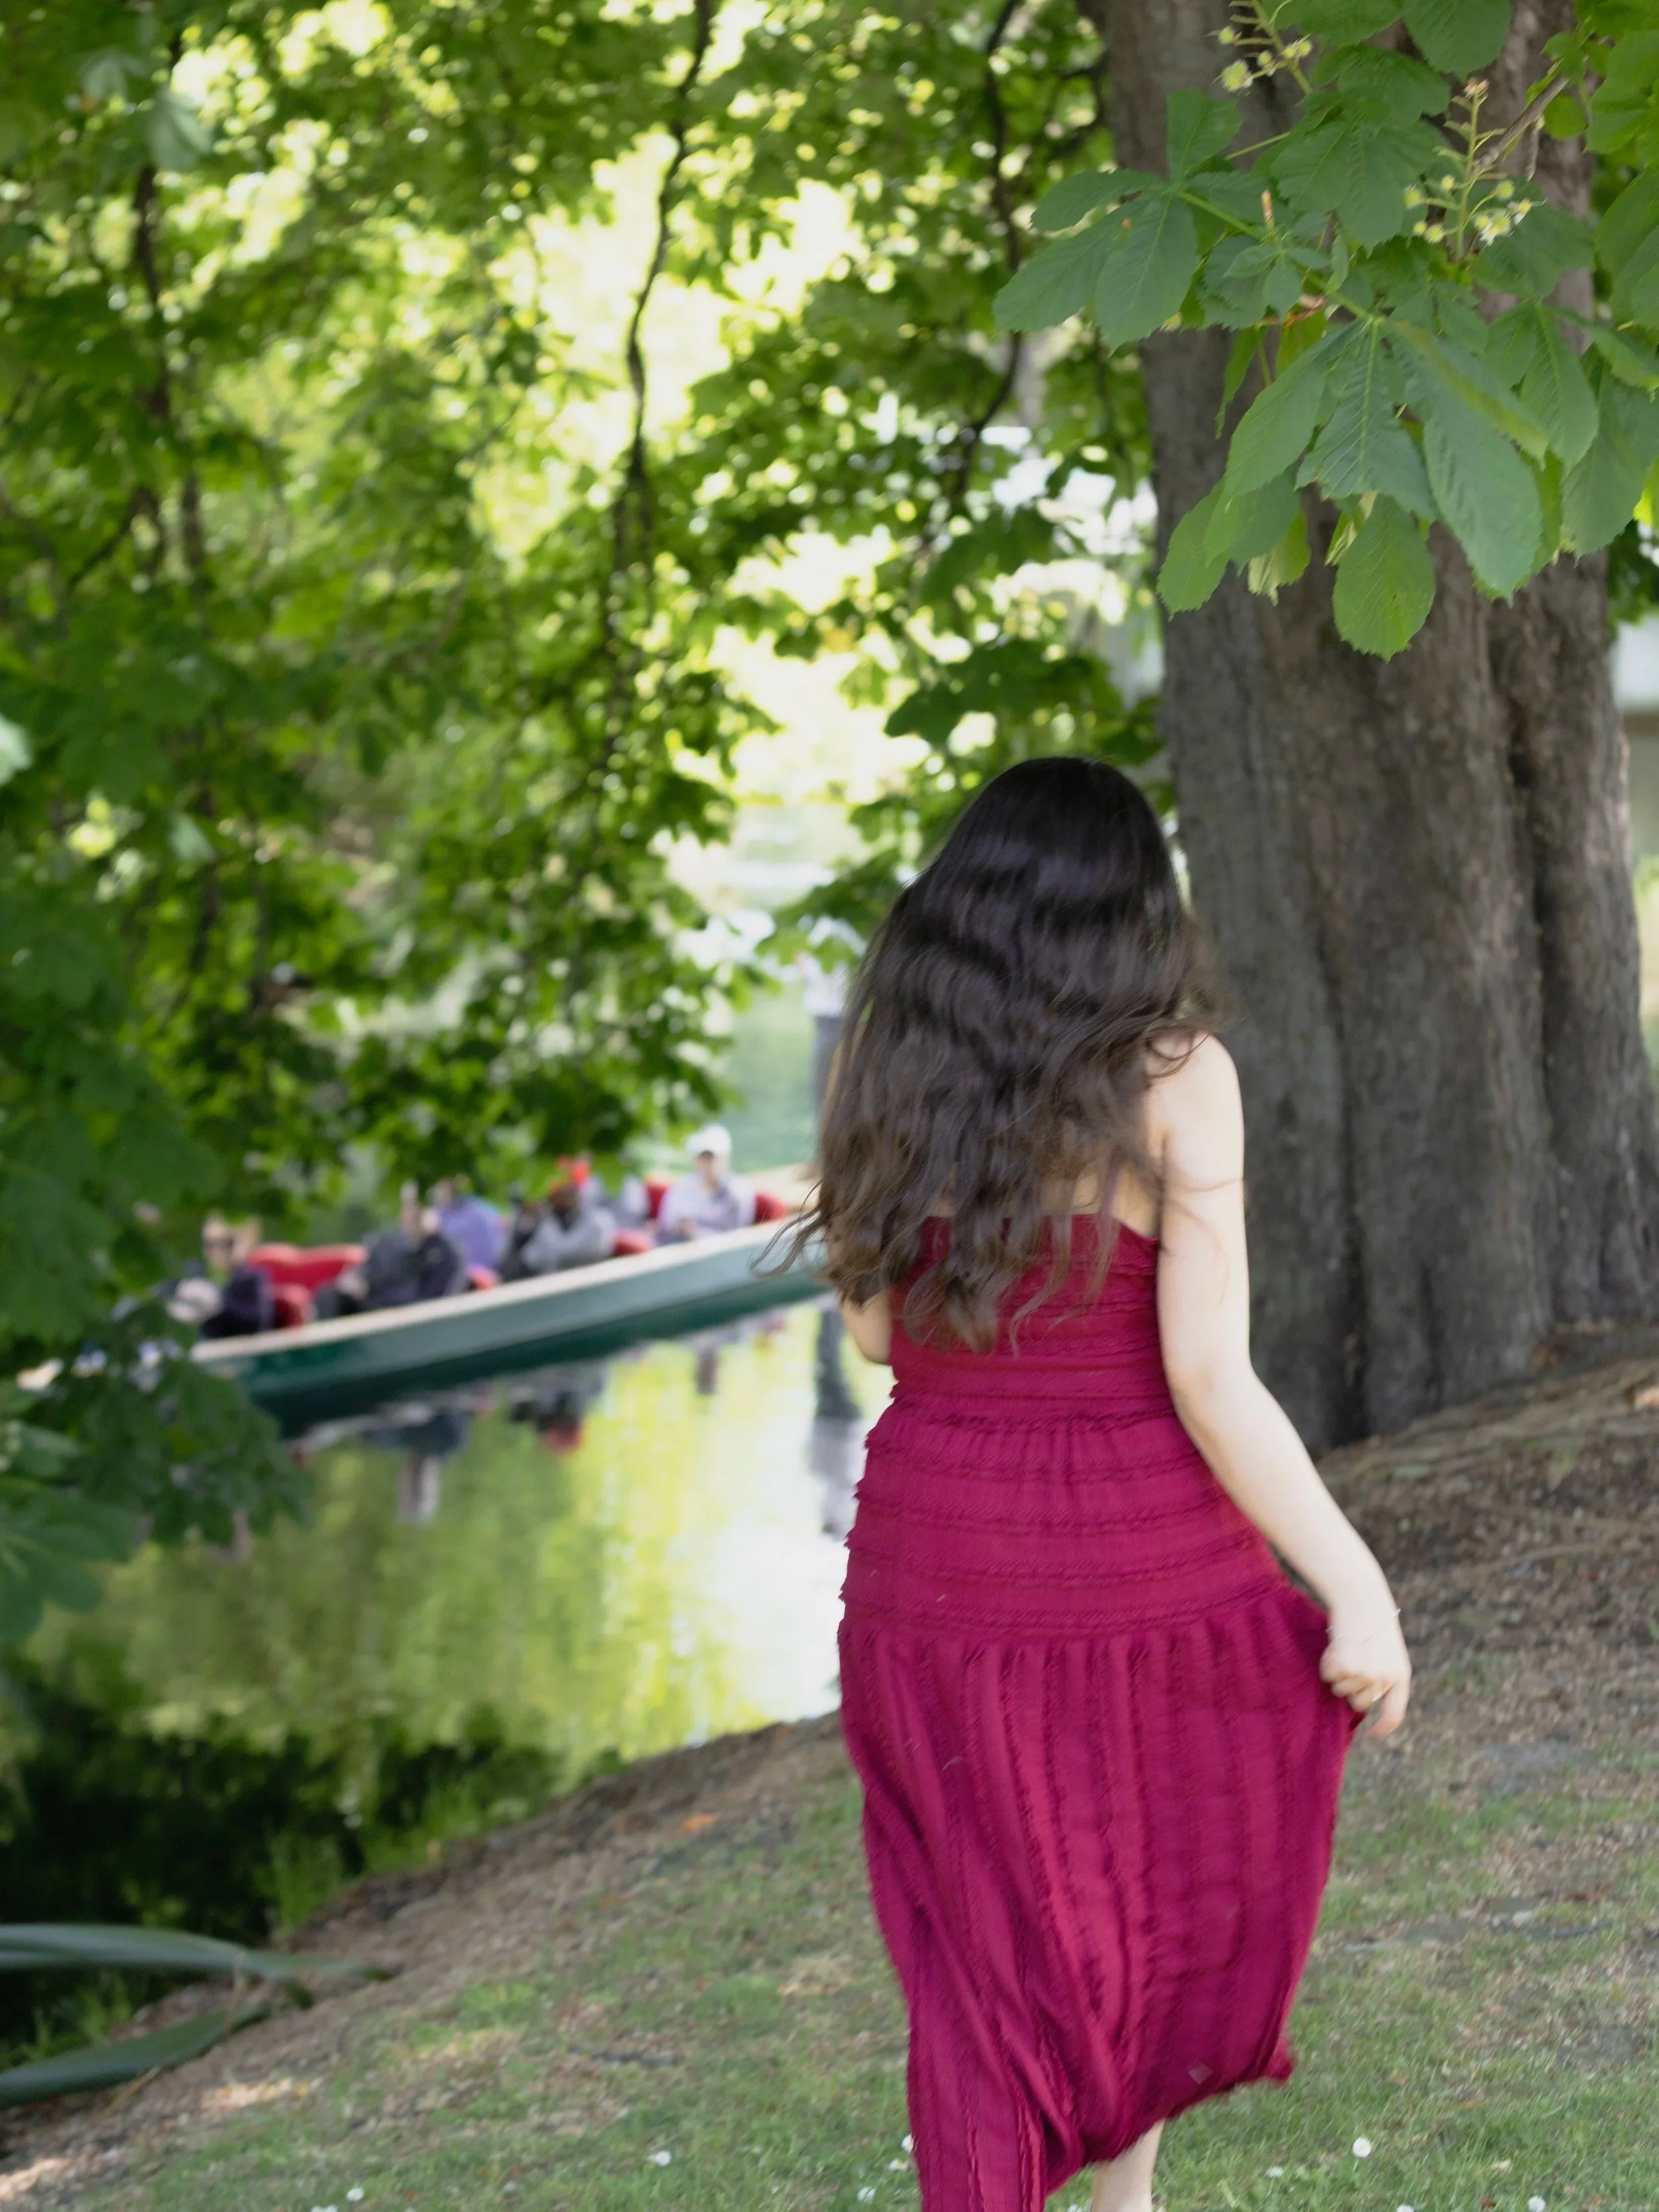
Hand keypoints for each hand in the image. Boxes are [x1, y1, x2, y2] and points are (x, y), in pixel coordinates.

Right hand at [1321, 1599, 1411, 1737]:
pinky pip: (1329, 1675)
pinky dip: (1327, 1662)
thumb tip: (1362, 1703)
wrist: (1361, 1596)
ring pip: (1340, 1689)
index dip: (1383, 1728)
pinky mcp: (1347, 1666)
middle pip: (1359, 1704)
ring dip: (1337, 1672)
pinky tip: (1335, 1644)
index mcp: (1401, 1676)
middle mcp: (1386, 1679)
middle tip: (1349, 1661)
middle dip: (1350, 1688)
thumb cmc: (1370, 1621)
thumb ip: (1381, 1677)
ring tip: (1345, 1647)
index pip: (1394, 1714)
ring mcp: (1366, 1674)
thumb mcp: (1387, 1652)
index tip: (1374, 1735)